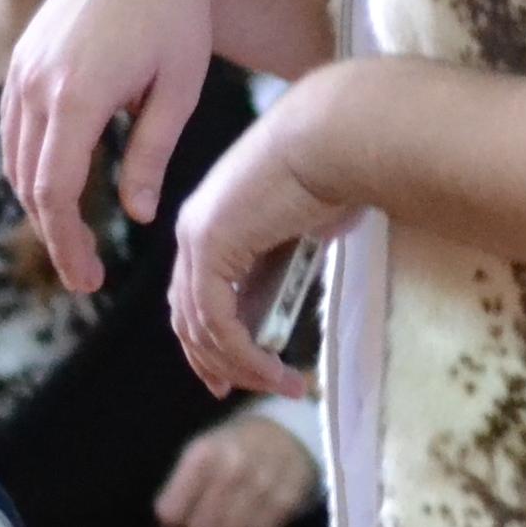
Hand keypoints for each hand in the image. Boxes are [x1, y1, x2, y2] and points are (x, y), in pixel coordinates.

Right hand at [5, 0, 232, 296]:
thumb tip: (137, 215)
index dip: (65, 243)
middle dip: (53, 232)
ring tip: (74, 235)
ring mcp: (22, 64)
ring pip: (14, 155)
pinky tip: (60, 183)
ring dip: (38, 199)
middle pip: (28, 180)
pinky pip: (13, 124)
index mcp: (78, 93)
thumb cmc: (180, 21)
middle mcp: (37, 79)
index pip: (54, 190)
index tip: (87, 279)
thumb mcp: (178, 94)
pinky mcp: (21, 55)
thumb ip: (150, 156)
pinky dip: (30, 161)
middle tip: (84, 272)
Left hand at [157, 413, 321, 526]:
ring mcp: (262, 485)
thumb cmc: (234, 446)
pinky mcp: (287, 501)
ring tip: (232, 518)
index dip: (172, 521)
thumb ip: (179, 488)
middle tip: (210, 516)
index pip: (170, 511)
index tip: (179, 518)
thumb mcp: (201, 452)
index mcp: (203, 453)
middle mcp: (232, 467)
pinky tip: (252, 519)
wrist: (289, 432)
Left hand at [168, 90, 352, 402]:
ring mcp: (197, 238)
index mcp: (212, 221)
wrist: (337, 135)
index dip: (211, 340)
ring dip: (242, 366)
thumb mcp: (307, 228)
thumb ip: (286, 261)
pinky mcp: (211, 248)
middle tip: (242, 391)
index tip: (237, 370)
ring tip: (282, 384)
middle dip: (214, 362)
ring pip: (202, 327)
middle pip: (188, 316)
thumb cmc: (337, 169)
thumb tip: (288, 292)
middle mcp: (194, 230)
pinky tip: (274, 369)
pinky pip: (218, 322)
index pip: (196, 294)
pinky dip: (244, 354)